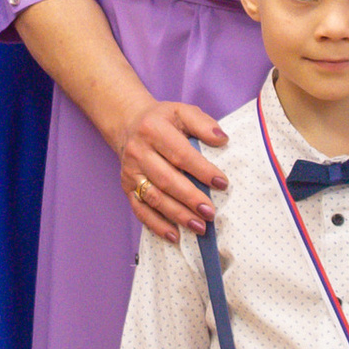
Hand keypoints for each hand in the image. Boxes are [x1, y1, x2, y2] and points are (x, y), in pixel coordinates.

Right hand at [112, 94, 229, 239]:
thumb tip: (222, 139)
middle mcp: (138, 152)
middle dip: (190, 198)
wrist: (128, 123)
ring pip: (153, 198)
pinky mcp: (126, 187)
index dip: (202, 170)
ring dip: (177, 215)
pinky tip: (174, 236)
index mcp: (153, 130)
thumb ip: (203, 123)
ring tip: (199, 227)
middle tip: (210, 212)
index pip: (180, 154)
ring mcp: (130, 172)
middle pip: (166, 179)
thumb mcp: (182, 112)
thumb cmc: (162, 120)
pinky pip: (140, 210)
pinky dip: (156, 225)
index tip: (221, 183)